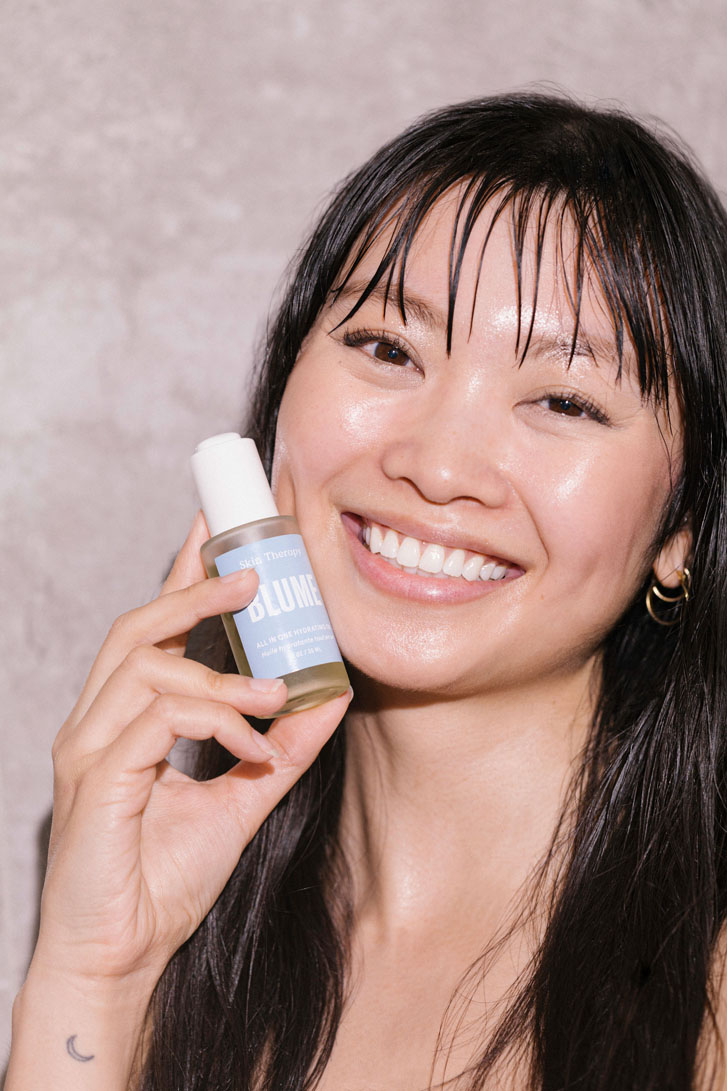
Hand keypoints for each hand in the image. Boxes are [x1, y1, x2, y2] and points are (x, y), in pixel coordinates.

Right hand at [32, 512, 351, 996]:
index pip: (150, 629)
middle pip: (136, 627)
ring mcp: (88, 748)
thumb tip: (330, 698)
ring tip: (277, 693)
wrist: (119, 959)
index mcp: (122, 720)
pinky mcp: (95, 780)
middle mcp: (96, 722)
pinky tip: (253, 748)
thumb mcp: (243, 801)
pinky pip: (157, 721)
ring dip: (221, 674)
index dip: (183, 574)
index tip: (218, 529)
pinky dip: (214, 721)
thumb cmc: (162, 882)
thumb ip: (282, 749)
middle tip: (255, 572)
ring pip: (148, 667)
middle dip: (194, 590)